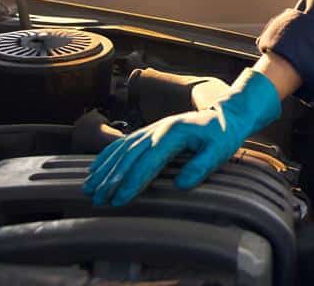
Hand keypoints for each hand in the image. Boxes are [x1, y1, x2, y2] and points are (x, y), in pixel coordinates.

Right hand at [83, 68, 279, 206]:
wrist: (225, 114)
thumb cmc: (223, 135)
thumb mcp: (220, 150)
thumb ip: (202, 166)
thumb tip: (182, 185)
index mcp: (174, 134)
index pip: (148, 161)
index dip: (133, 181)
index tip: (120, 198)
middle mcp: (158, 129)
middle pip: (130, 156)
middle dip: (112, 179)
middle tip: (98, 200)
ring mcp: (151, 130)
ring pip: (122, 150)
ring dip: (104, 169)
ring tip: (89, 189)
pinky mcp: (149, 133)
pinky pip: (123, 144)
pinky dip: (107, 157)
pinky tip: (95, 170)